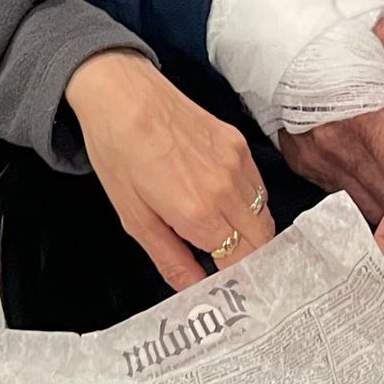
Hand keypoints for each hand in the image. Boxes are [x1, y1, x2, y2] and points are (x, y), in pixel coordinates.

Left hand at [65, 52, 274, 289]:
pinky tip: (223, 206)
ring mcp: (238, 162)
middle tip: (230, 272)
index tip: (228, 291)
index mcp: (199, 212)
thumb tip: (195, 291)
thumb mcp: (134, 218)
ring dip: (251, 234)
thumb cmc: (118, 153)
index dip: (236, 281)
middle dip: (251, 262)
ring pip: (264, 214)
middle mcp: (227, 189)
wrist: (122, 93)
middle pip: (262, 242)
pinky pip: (258, 186)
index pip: (240, 263)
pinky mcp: (239, 143)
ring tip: (225, 240)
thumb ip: (171, 260)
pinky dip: (249, 204)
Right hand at [279, 16, 383, 225]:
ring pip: (361, 203)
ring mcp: (317, 161)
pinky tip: (367, 174)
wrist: (274, 33)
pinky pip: (336, 190)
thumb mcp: (383, 47)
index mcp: (368, 121)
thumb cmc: (331, 36)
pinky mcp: (300, 163)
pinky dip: (355, 188)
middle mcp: (340, 150)